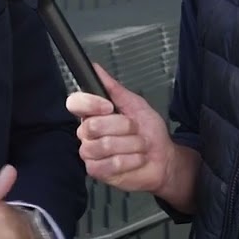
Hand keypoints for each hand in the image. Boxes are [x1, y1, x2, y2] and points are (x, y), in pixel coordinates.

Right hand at [65, 63, 172, 193]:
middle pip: (92, 125)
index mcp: (93, 113)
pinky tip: (136, 159)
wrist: (163, 157)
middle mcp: (87, 132)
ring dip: (130, 145)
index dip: (91, 104)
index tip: (109, 107)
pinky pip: (110, 164)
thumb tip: (96, 68)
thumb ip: (115, 88)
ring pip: (103, 145)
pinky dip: (130, 160)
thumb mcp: (136, 104)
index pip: (75, 103)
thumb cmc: (149, 131)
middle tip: (135, 130)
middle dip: (123, 126)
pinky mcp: (96, 171)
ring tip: (139, 146)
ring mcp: (90, 153)